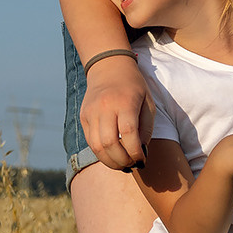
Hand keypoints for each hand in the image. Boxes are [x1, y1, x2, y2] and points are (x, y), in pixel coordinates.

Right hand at [79, 53, 153, 170]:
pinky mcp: (83, 117)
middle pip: (110, 143)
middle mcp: (105, 107)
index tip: (142, 159)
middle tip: (132, 165)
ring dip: (110, 161)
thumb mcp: (148, 103)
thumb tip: (140, 152)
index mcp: (124, 102)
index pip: (128, 134)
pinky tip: (112, 155)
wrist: (108, 67)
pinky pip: (90, 142)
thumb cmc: (133, 87)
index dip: (135, 152)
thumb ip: (146, 128)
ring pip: (97, 146)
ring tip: (122, 164)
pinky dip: (101, 153)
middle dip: (122, 161)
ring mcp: (91, 112)